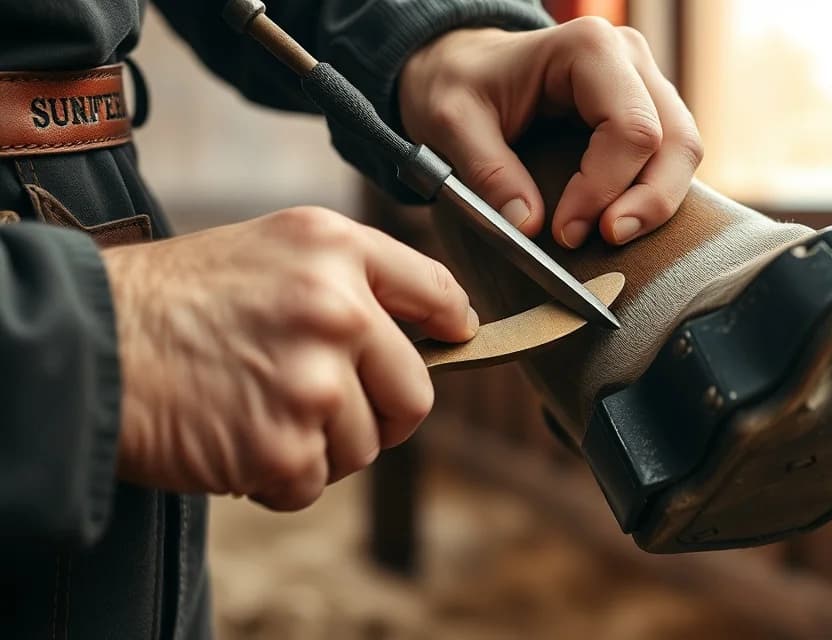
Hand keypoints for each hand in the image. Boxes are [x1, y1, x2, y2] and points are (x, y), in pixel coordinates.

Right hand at [104, 207, 476, 509]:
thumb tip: (433, 325)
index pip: (437, 293)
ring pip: (364, 447)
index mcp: (336, 250)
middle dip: (379, 412)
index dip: (452, 325)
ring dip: (320, 445)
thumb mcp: (272, 248)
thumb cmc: (176, 299)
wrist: (89, 343)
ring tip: (259, 411)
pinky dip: (278, 476)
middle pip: (415, 394)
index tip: (454, 339)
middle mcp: (338, 310)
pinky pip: (313, 483)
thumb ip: (351, 277)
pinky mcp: (285, 445)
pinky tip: (236, 437)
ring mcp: (314, 382)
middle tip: (326, 406)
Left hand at [399, 17, 702, 247]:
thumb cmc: (459, 84)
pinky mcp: (645, 113)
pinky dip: (652, 196)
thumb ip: (488, 171)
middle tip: (606, 240)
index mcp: (588, 49)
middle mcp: (629, 59)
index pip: (631, 128)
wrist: (464, 67)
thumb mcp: (452, 121)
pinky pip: (670, 159)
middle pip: (675, 140)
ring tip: (613, 236)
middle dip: (649, 201)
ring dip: (657, 203)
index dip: (606, 187)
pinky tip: (618, 220)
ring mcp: (644, 84)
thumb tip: (528, 226)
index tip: (565, 231)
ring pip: (683, 151)